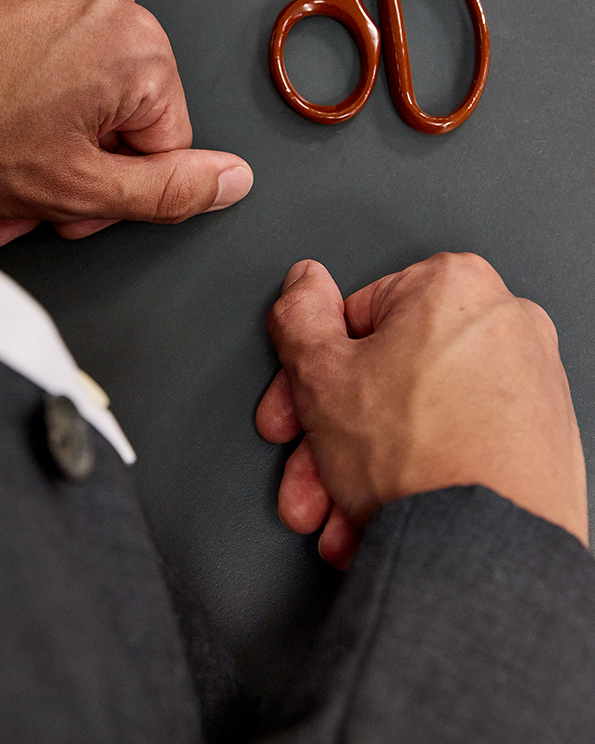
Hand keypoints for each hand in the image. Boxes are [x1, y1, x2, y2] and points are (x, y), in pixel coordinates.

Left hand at [0, 0, 253, 251]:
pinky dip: (8, 106)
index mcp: (136, 44)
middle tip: (10, 207)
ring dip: (25, 154)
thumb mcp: (73, 186)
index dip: (109, 193)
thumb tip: (230, 179)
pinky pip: (34, 57)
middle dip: (57, 180)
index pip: (161, 142)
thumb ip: (165, 190)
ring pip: (67, 95)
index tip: (61, 209)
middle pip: (109, 118)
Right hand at [256, 253, 587, 568]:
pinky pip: (460, 446)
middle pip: (385, 376)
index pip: (352, 319)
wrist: (485, 555)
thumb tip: (304, 285)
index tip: (294, 410)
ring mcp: (534, 383)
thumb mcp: (320, 375)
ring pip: (418, 418)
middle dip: (333, 434)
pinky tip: (385, 516)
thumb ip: (299, 317)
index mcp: (454, 286)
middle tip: (310, 468)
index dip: (307, 374)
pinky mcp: (547, 439)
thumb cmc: (421, 460)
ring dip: (364, 467)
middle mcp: (505, 324)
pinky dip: (417, 476)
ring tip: (342, 511)